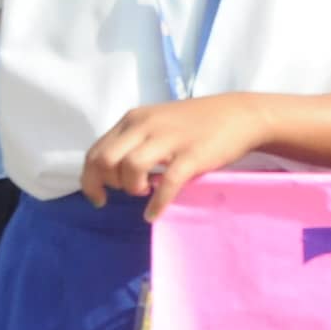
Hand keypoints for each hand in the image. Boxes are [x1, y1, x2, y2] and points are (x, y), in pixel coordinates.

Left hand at [83, 94, 275, 216]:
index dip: (90, 179)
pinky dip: (156, 203)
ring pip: (130, 168)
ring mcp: (168, 139)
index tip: (99, 196)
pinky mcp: (191, 156)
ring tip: (145, 192)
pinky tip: (154, 214)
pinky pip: (166, 184)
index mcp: (134, 119)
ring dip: (131, 188)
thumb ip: (134, 139)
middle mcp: (145, 125)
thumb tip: (112, 170)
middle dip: (108, 184)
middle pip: (105, 160)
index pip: (96, 151)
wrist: (240, 115)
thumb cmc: (197, 122)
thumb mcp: (157, 122)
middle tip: (125, 191)